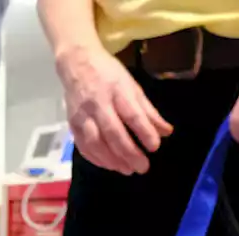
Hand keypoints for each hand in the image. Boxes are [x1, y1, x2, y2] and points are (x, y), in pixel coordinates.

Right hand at [55, 44, 171, 174]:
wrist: (76, 63)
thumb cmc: (109, 75)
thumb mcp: (132, 86)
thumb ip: (148, 111)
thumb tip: (166, 132)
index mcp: (117, 91)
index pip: (132, 115)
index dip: (144, 132)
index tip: (154, 147)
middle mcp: (98, 104)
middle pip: (113, 132)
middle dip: (129, 153)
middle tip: (143, 167)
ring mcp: (82, 115)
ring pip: (95, 143)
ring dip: (112, 160)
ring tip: (127, 170)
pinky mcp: (72, 124)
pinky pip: (83, 146)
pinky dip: (97, 159)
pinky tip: (110, 165)